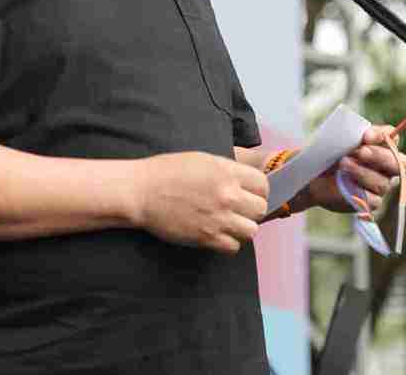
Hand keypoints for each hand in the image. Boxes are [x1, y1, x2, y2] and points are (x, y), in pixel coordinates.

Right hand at [131, 151, 269, 253]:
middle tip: (239, 210)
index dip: (258, 190)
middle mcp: (227, 195)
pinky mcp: (207, 237)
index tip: (250, 194)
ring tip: (229, 224)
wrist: (141, 192)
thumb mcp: (202, 159)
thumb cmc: (166, 171)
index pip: (263, 184)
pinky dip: (229, 243)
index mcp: (226, 172)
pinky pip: (234, 247)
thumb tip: (246, 177)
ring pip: (252, 230)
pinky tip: (218, 234)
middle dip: (252, 210)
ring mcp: (218, 218)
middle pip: (261, 209)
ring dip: (242, 228)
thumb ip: (227, 169)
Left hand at [301, 124, 405, 214]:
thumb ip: (353, 135)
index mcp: (381, 147)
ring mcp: (381, 186)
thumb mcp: (338, 140)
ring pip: (383, 182)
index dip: (383, 136)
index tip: (366, 136)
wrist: (314, 178)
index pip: (393, 138)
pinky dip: (359, 191)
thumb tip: (368, 135)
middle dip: (379, 156)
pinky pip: (374, 200)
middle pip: (398, 162)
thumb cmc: (329, 156)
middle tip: (360, 152)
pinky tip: (346, 184)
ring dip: (363, 172)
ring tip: (343, 164)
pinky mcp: (372, 203)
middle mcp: (386, 167)